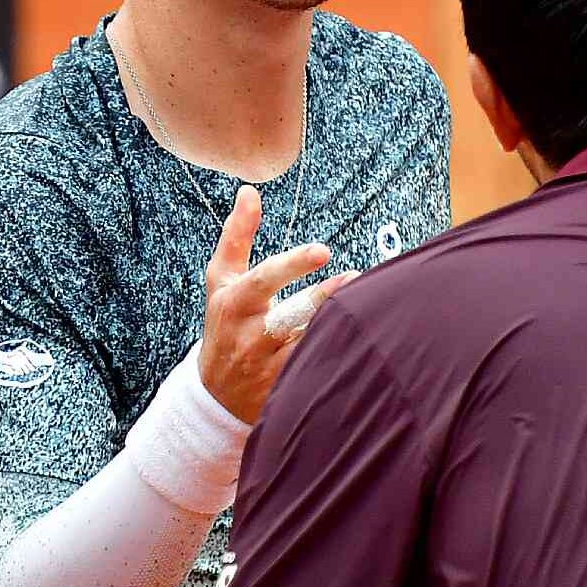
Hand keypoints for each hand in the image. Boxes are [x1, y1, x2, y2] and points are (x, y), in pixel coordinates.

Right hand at [199, 184, 358, 423]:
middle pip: (292, 314)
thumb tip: (249, 191)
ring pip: (310, 343)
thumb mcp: (221, 280)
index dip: (293, 264)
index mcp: (236, 303)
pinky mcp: (287, 388)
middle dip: (324, 298)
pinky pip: (318, 369)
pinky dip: (341, 353)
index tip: (323, 250)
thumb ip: (237, 235)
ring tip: (371, 308)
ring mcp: (269, 365)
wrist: (215, 395)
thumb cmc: (224, 323)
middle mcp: (251, 335)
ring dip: (340, 325)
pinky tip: (367, 340)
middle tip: (357, 279)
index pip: (265, 279)